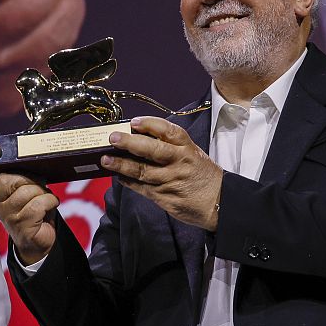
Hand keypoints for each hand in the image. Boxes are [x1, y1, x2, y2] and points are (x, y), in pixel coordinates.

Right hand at [0, 141, 57, 263]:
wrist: (38, 241)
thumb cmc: (34, 210)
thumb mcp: (28, 191)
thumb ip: (24, 177)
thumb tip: (33, 160)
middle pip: (10, 180)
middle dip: (30, 180)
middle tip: (40, 187)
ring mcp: (8, 216)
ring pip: (27, 192)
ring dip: (43, 193)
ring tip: (45, 200)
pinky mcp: (20, 226)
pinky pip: (38, 205)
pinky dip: (50, 202)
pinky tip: (50, 206)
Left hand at [101, 117, 222, 230]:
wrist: (220, 203)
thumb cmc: (202, 175)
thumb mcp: (193, 154)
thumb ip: (170, 146)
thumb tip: (139, 136)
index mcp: (187, 148)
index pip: (168, 131)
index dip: (149, 124)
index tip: (134, 122)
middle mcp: (179, 162)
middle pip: (152, 150)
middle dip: (130, 143)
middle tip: (113, 138)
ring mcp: (171, 181)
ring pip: (142, 171)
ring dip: (121, 165)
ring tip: (105, 160)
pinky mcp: (164, 197)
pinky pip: (142, 188)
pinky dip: (128, 182)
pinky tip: (117, 176)